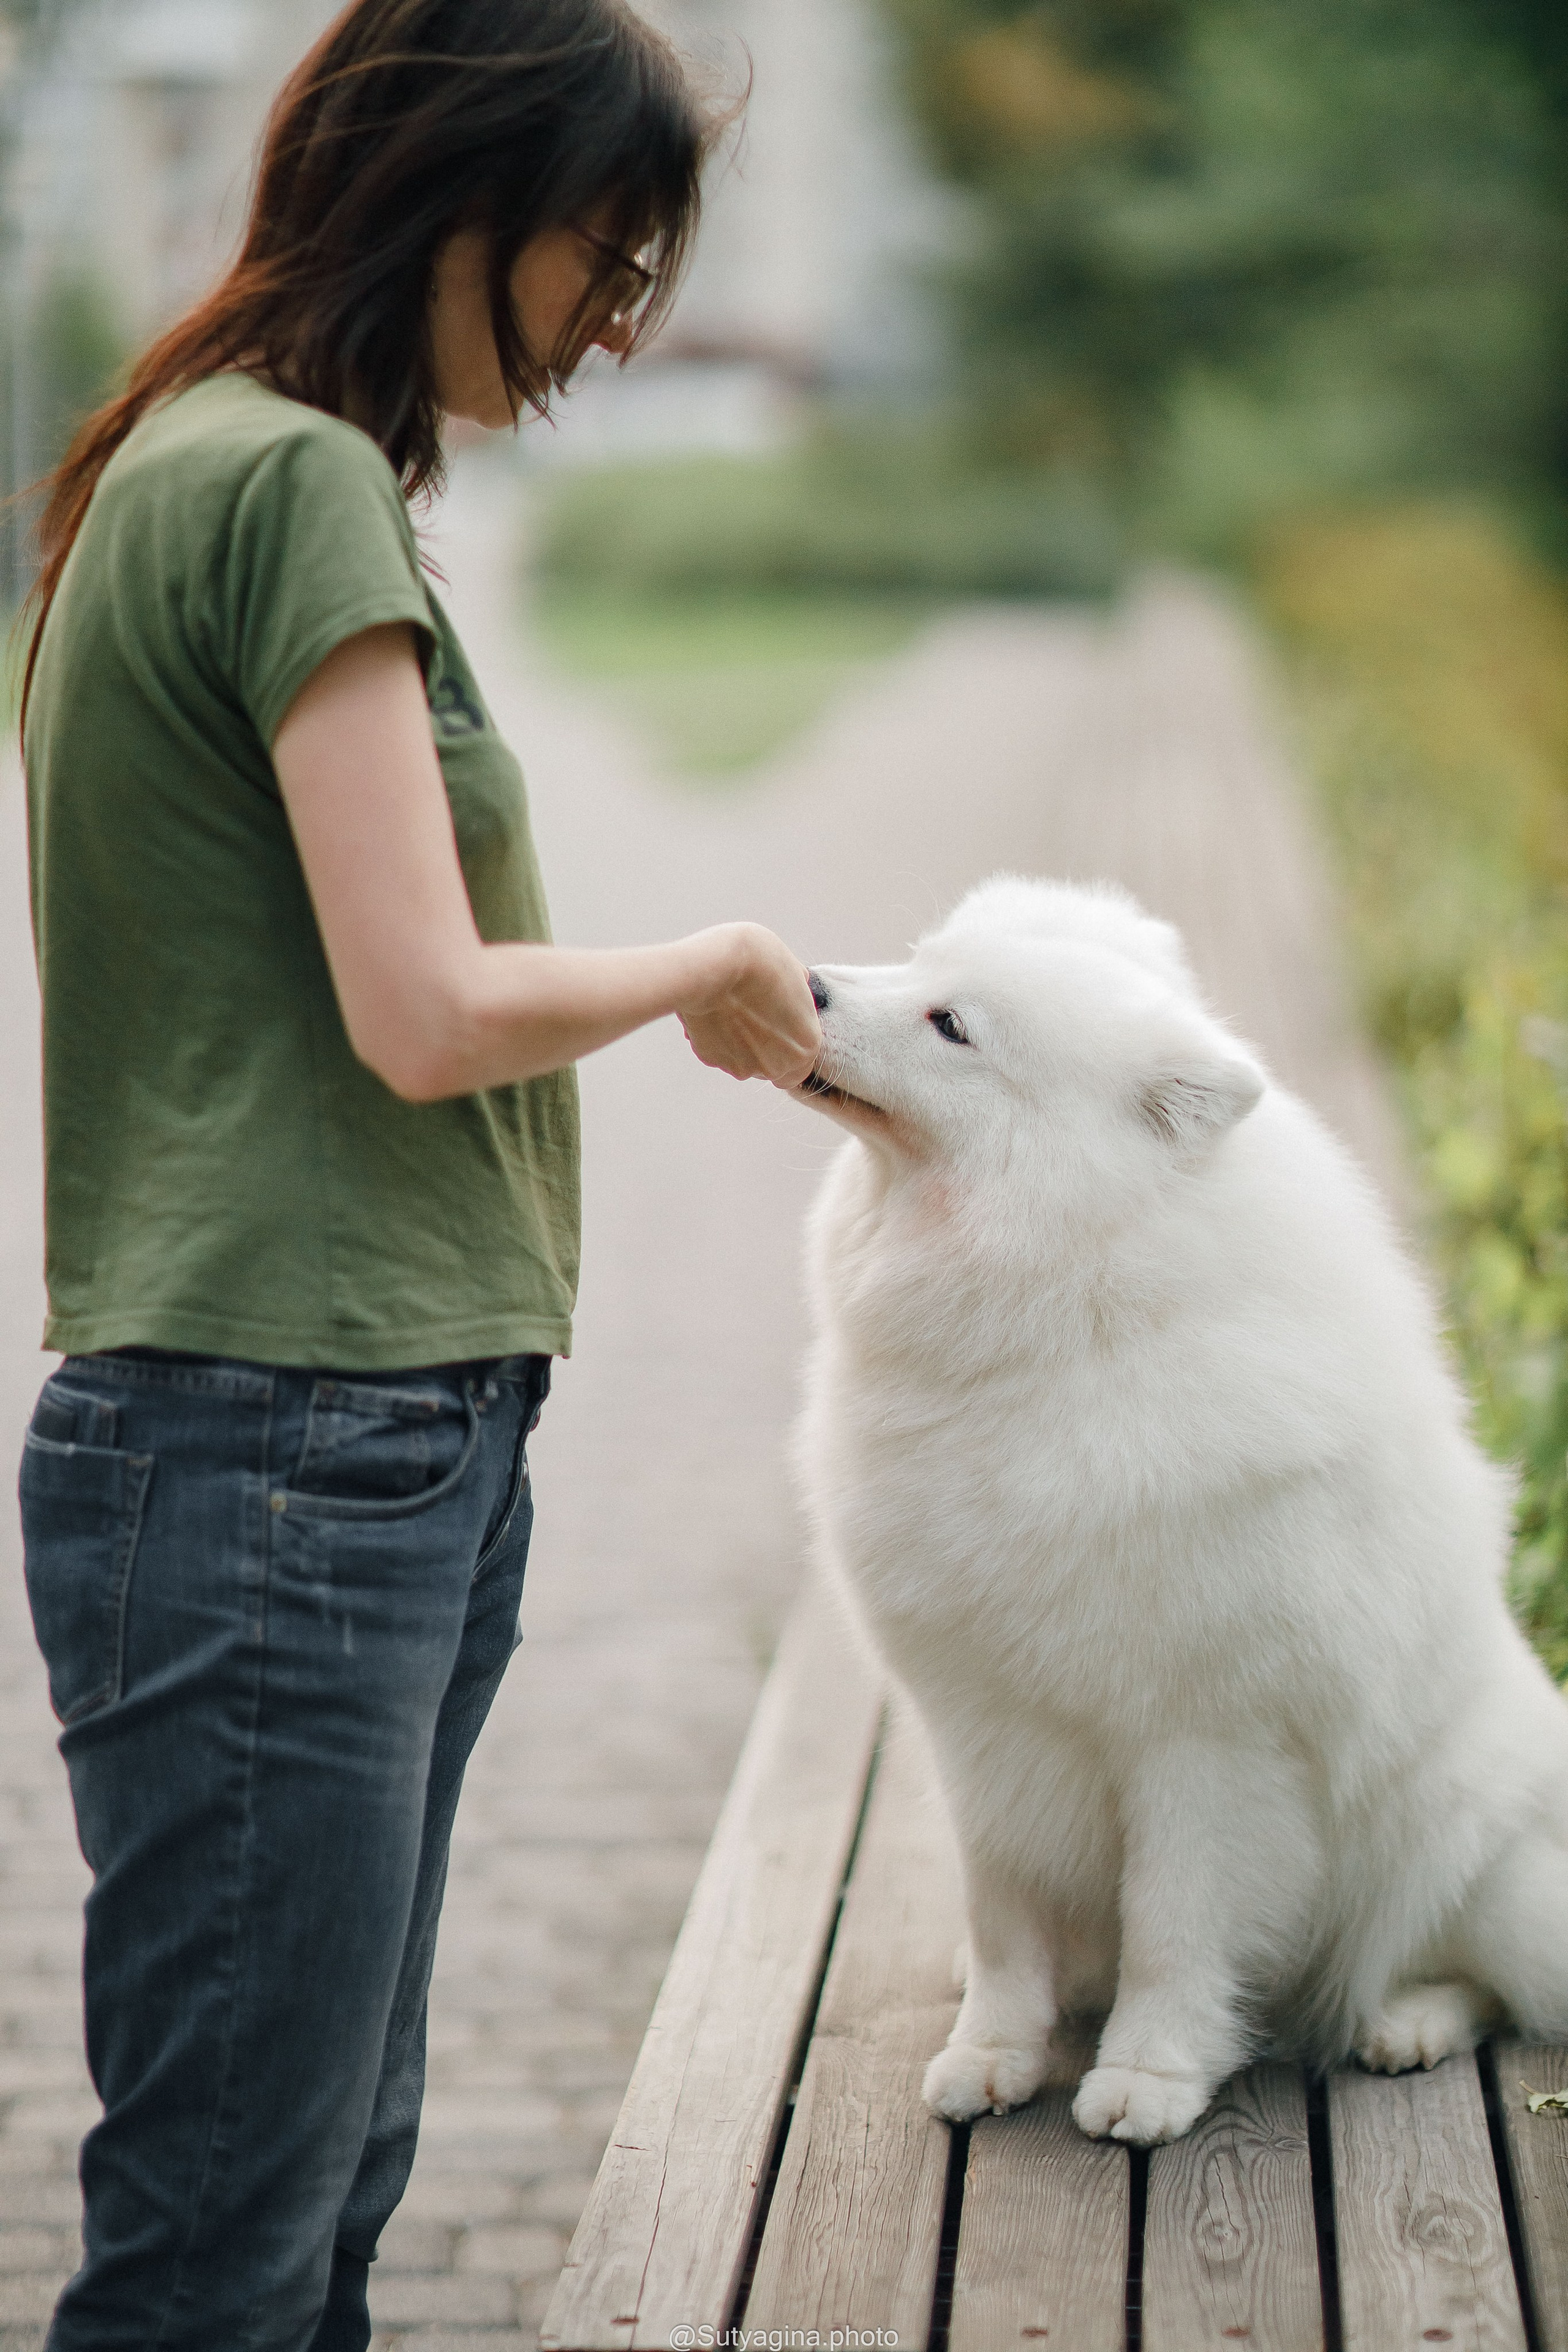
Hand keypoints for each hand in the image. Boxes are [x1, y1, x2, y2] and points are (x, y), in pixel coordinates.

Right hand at [674, 923, 821, 1085]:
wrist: (713, 965)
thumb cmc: (759, 962)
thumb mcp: (794, 971)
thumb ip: (798, 992)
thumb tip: (796, 987)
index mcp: (806, 1045)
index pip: (804, 1060)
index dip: (791, 1041)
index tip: (780, 1021)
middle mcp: (777, 1065)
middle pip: (774, 1064)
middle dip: (765, 1045)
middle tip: (754, 1014)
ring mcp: (742, 1066)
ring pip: (745, 1060)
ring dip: (740, 1042)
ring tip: (731, 1008)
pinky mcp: (712, 1059)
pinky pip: (719, 1051)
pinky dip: (718, 1037)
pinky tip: (714, 1010)